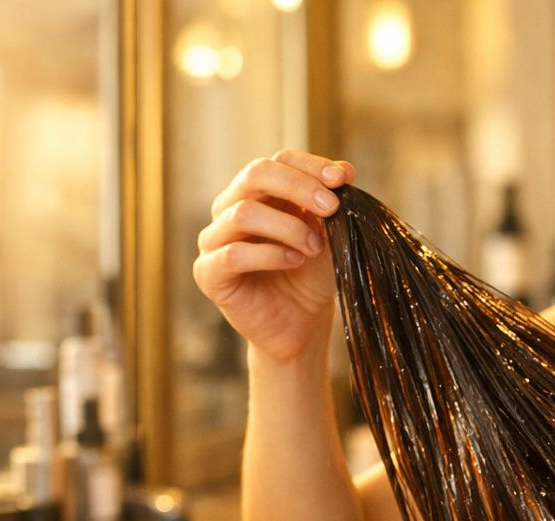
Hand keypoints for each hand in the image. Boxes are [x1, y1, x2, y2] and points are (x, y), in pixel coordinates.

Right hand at [193, 150, 355, 362]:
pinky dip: (270, 255)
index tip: (342, 179)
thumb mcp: (329, 237)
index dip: (310, 166)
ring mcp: (215, 240)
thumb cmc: (311, 278)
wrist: (301, 326)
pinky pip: (234, 253)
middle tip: (332, 207)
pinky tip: (295, 262)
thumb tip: (345, 169)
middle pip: (256, 174)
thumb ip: (331, 205)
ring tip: (315, 246)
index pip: (278, 161)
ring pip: (243, 213)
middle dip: (299, 187)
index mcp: (258, 194)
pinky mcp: (209, 273)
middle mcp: (230, 209)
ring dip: (288, 227)